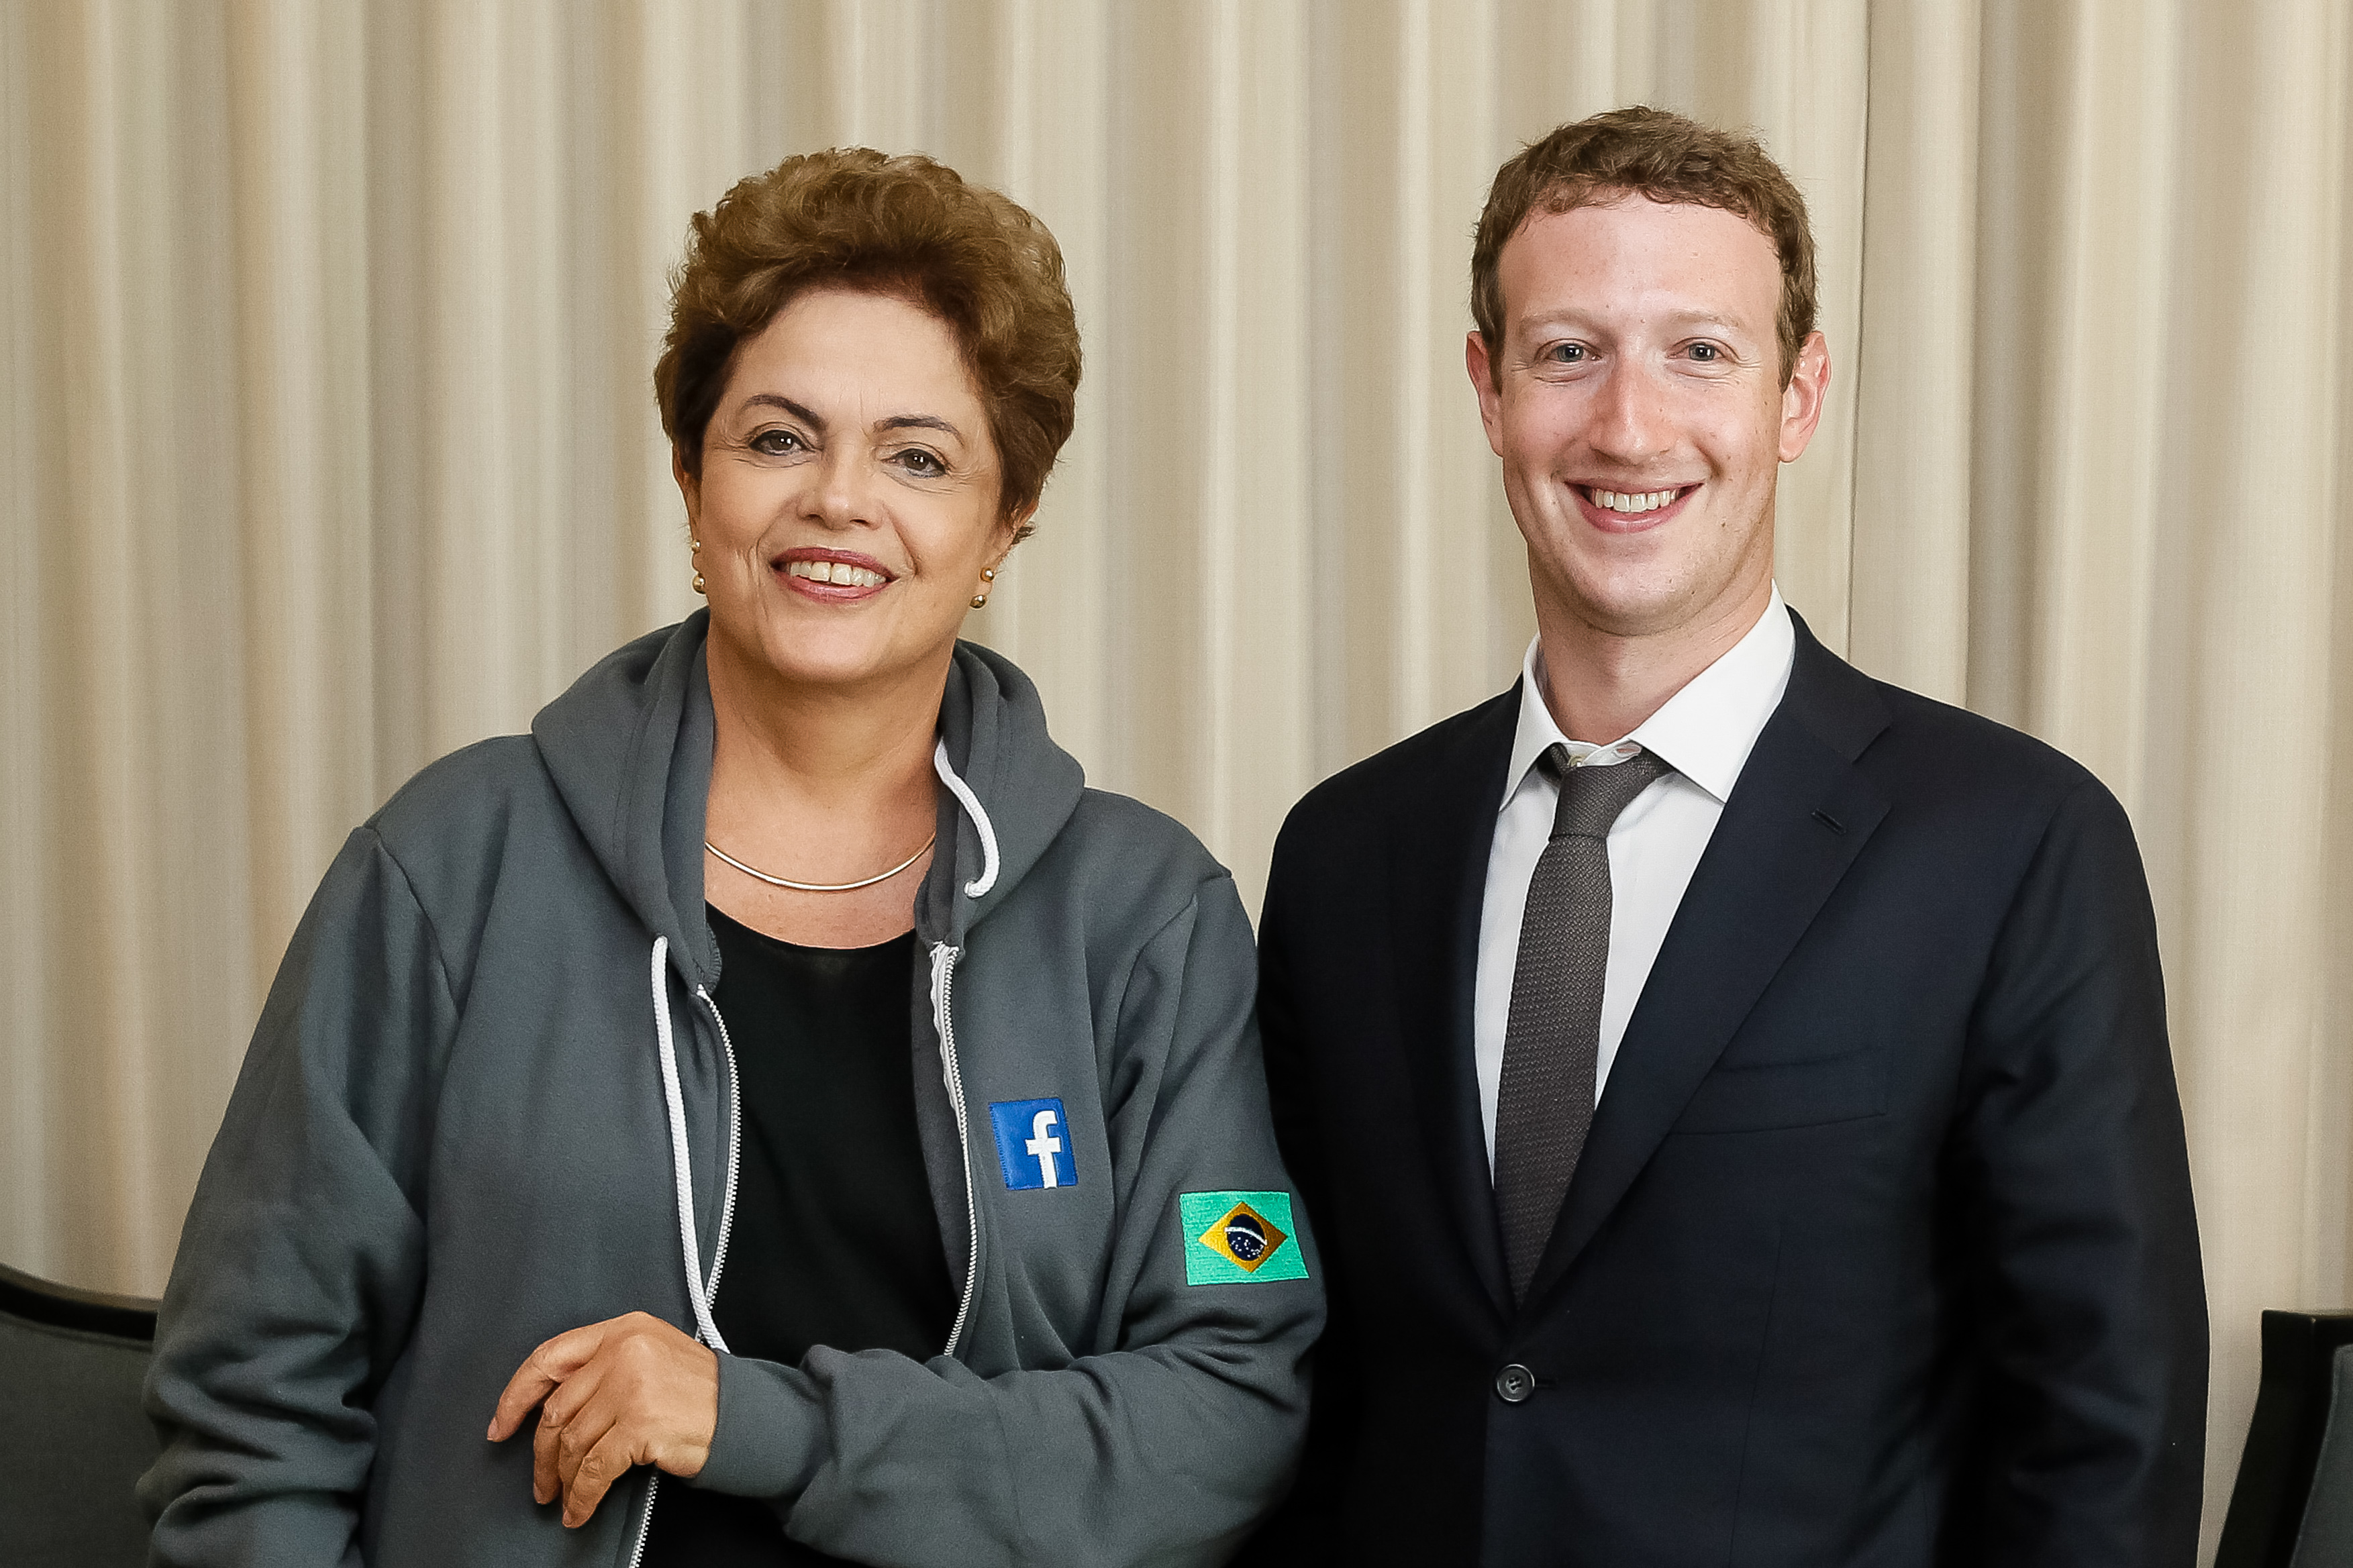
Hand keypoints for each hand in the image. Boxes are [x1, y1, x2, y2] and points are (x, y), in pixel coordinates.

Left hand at [487, 1311, 718, 1527]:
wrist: (747, 1414)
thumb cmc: (700, 1391)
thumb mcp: (652, 1354)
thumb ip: (605, 1366)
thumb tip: (551, 1409)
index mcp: (623, 1329)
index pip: (550, 1357)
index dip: (516, 1396)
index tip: (500, 1425)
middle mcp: (623, 1352)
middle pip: (557, 1409)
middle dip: (542, 1453)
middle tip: (541, 1481)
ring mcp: (631, 1387)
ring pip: (572, 1442)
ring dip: (563, 1479)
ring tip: (565, 1497)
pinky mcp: (640, 1425)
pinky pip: (594, 1469)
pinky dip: (582, 1496)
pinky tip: (581, 1508)